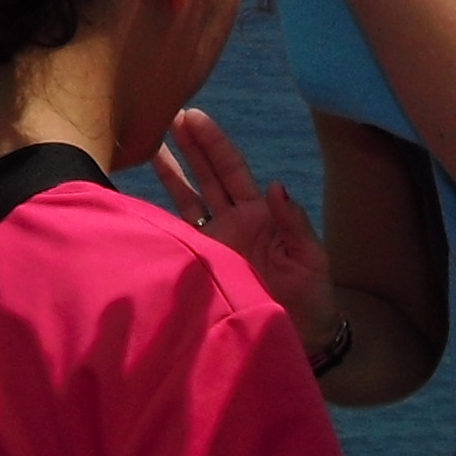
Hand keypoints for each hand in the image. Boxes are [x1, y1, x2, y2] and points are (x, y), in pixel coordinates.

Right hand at [156, 109, 341, 358]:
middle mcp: (233, 222)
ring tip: (149, 145)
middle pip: (206, 176)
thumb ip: (294, 222)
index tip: (194, 117)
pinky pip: (178, 235)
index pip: (232, 170)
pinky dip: (160, 216)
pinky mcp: (202, 265)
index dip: (213, 143)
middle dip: (189, 146)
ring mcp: (215, 243)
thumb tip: (275, 185)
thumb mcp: (311, 257)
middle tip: (168, 115)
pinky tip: (142, 199)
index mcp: (260, 214)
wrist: (302, 340)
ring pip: (188, 200)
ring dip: (171, 173)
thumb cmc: (313, 298)